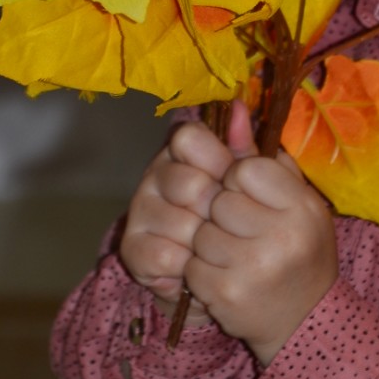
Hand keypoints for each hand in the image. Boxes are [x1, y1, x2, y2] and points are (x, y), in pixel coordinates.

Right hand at [119, 114, 246, 322]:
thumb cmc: (235, 217)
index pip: (190, 137)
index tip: (233, 181)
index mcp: (183, 150)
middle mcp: (155, 173)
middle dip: (217, 210)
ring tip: (214, 248)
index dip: (217, 160)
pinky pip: (165, 254)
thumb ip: (244, 148)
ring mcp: (140, 209)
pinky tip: (195, 265)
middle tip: (228, 222)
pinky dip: (187, 265)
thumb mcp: (247, 182)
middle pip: (190, 184)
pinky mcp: (131, 247)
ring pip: (181, 223)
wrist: (221, 272)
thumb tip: (242, 106)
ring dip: (205, 243)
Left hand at [185, 110, 338, 366]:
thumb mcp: (292, 199)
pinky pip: (191, 267)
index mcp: (302, 206)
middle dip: (220, 213)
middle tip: (240, 229)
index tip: (250, 198)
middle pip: (218, 201)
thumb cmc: (298, 247)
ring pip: (201, 234)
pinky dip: (200, 271)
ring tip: (232, 253)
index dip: (239, 181)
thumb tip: (232, 107)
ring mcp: (254, 269)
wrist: (306, 321)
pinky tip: (224, 276)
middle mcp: (283, 236)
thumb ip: (259, 154)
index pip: (246, 169)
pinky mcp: (228, 295)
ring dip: (208, 243)